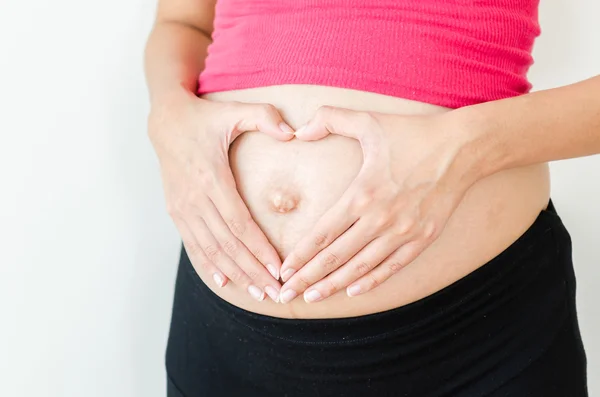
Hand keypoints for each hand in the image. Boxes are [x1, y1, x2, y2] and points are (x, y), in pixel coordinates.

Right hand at [148, 90, 293, 301]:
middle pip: (227, 244)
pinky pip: (193, 245)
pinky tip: (223, 282)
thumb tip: (292, 132)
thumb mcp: (233, 110)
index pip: (239, 223)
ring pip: (211, 250)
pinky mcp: (176, 212)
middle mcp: (194, 198)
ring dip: (235, 274)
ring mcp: (182, 208)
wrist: (165, 122)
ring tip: (258, 293)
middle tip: (275, 292)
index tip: (279, 269)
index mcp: (211, 177)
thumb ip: (264, 117)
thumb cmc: (204, 118)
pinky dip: (208, 265)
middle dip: (253, 271)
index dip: (259, 248)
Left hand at [278, 106, 478, 303]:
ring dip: (334, 285)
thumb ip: (331, 119)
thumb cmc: (412, 134)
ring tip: (312, 298)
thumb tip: (299, 131)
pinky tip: (352, 291)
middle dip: (308, 278)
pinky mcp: (423, 238)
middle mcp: (380, 218)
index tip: (283, 271)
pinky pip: (392, 267)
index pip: (323, 233)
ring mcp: (403, 232)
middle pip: (336, 257)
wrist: (462, 148)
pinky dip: (371, 281)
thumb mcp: (369, 121)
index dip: (300, 255)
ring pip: (361, 267)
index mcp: (363, 193)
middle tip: (286, 294)